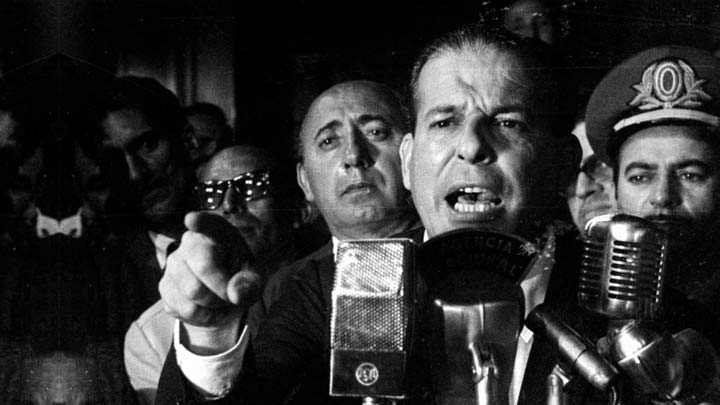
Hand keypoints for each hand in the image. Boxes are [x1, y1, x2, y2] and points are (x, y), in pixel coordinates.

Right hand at [159, 212, 260, 352]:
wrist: (222, 299)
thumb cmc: (239, 279)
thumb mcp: (253, 279)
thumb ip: (250, 284)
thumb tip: (235, 294)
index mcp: (218, 232)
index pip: (208, 223)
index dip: (200, 222)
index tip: (193, 220)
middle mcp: (191, 243)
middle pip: (203, 266)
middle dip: (223, 288)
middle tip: (232, 296)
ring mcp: (173, 264)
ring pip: (193, 291)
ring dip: (214, 305)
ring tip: (221, 301)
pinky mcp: (164, 286)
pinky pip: (184, 308)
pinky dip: (203, 316)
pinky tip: (208, 309)